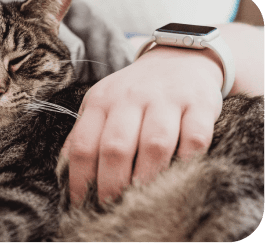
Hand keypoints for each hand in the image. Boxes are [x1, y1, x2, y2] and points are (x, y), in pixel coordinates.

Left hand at [60, 45, 223, 204]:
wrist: (178, 58)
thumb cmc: (135, 91)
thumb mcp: (102, 103)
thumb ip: (84, 132)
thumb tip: (66, 171)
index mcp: (102, 101)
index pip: (83, 145)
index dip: (79, 180)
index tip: (81, 204)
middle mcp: (131, 97)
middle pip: (115, 147)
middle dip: (111, 185)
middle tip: (111, 207)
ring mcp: (166, 99)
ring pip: (154, 144)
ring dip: (147, 178)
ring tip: (142, 200)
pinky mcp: (199, 104)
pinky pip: (194, 138)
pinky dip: (187, 162)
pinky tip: (179, 176)